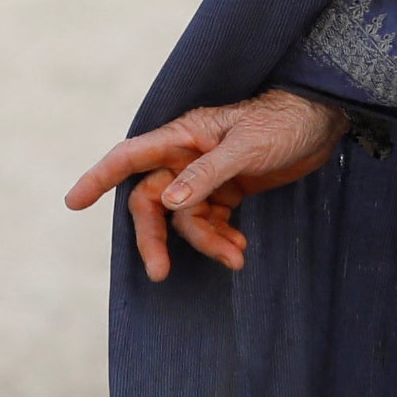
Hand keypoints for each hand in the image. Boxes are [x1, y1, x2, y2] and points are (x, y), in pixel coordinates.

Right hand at [70, 90, 349, 280]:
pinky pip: (211, 223)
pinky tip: (241, 251)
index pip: (129, 157)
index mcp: (183, 136)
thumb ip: (206, 174)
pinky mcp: (227, 191)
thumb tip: (168, 202)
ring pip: (185, 219)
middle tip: (159, 273)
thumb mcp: (245, 148)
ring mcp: (205, 176)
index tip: (73, 203)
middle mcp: (186, 156)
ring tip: (236, 257)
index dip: (98, 178)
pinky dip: (222, 240)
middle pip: (152, 201)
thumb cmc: (283, 123)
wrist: (322, 123)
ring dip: (206, 243)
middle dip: (155, 237)